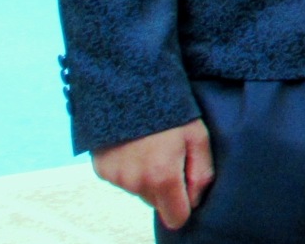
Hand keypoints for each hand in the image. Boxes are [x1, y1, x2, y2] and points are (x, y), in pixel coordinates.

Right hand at [92, 119, 212, 228]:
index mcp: (162, 177)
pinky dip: (130, 168)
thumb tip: (196, 200)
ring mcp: (116, 178)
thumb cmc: (171, 110)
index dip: (185, 206)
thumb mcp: (198, 136)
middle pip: (158, 203)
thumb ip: (202, 173)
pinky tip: (135, 145)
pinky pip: (122, 180)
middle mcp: (136, 183)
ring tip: (153, 146)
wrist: (130, 86)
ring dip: (148, 177)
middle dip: (167, 187)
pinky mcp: (102, 170)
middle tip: (172, 156)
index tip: (189, 190)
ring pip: (140, 191)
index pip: (176, 217)